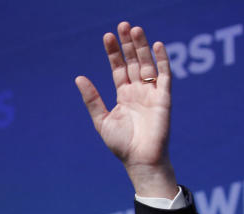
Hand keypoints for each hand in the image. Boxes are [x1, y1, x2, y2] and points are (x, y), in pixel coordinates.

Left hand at [75, 22, 177, 197]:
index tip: (107, 36)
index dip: (113, 53)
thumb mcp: (101, 120)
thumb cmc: (121, 144)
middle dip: (128, 44)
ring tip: (135, 29)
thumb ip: (92, 99)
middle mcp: (138, 91)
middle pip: (132, 61)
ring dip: (142, 47)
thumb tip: (78, 77)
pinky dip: (162, 60)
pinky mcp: (164, 97)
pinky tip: (157, 45)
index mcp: (123, 95)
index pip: (118, 68)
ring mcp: (151, 93)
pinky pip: (164, 75)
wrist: (140, 159)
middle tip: (123, 25)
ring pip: (146, 64)